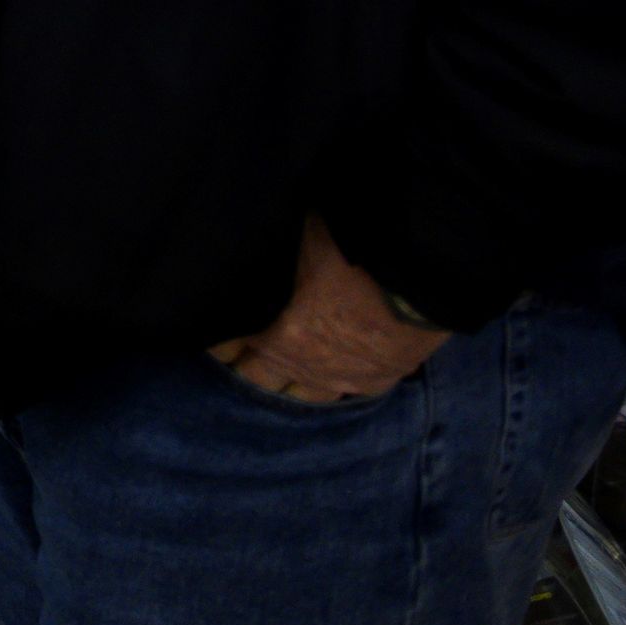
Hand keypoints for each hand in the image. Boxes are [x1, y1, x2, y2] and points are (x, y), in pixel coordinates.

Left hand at [210, 217, 451, 403]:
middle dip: (243, 368)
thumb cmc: (353, 246)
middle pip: (258, 379)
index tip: (204, 328)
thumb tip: (247, 230)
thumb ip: (269, 248)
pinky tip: (324, 379)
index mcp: (274, 334)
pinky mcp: (378, 379)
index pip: (226, 349)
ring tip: (274, 373)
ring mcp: (342, 377)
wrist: (421, 272)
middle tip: (232, 357)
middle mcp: (303, 363)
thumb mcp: (296, 236)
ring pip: (302, 394)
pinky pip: (348, 393)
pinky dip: (333, 384)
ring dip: (286, 382)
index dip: (214, 339)